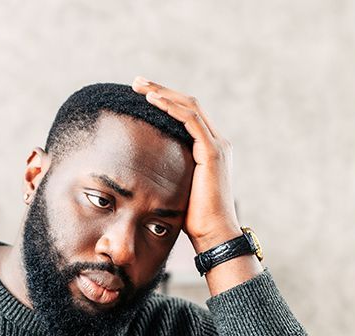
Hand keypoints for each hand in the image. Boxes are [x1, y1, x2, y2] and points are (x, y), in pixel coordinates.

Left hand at [131, 76, 241, 252]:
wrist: (213, 234)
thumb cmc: (194, 220)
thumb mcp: (177, 188)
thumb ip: (170, 173)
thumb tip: (147, 172)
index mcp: (210, 149)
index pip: (187, 115)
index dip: (165, 101)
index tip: (141, 95)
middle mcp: (217, 142)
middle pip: (188, 104)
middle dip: (161, 90)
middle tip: (137, 82)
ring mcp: (217, 145)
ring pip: (189, 106)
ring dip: (163, 93)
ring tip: (139, 86)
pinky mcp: (213, 152)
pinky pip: (190, 120)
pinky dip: (171, 107)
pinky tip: (152, 100)